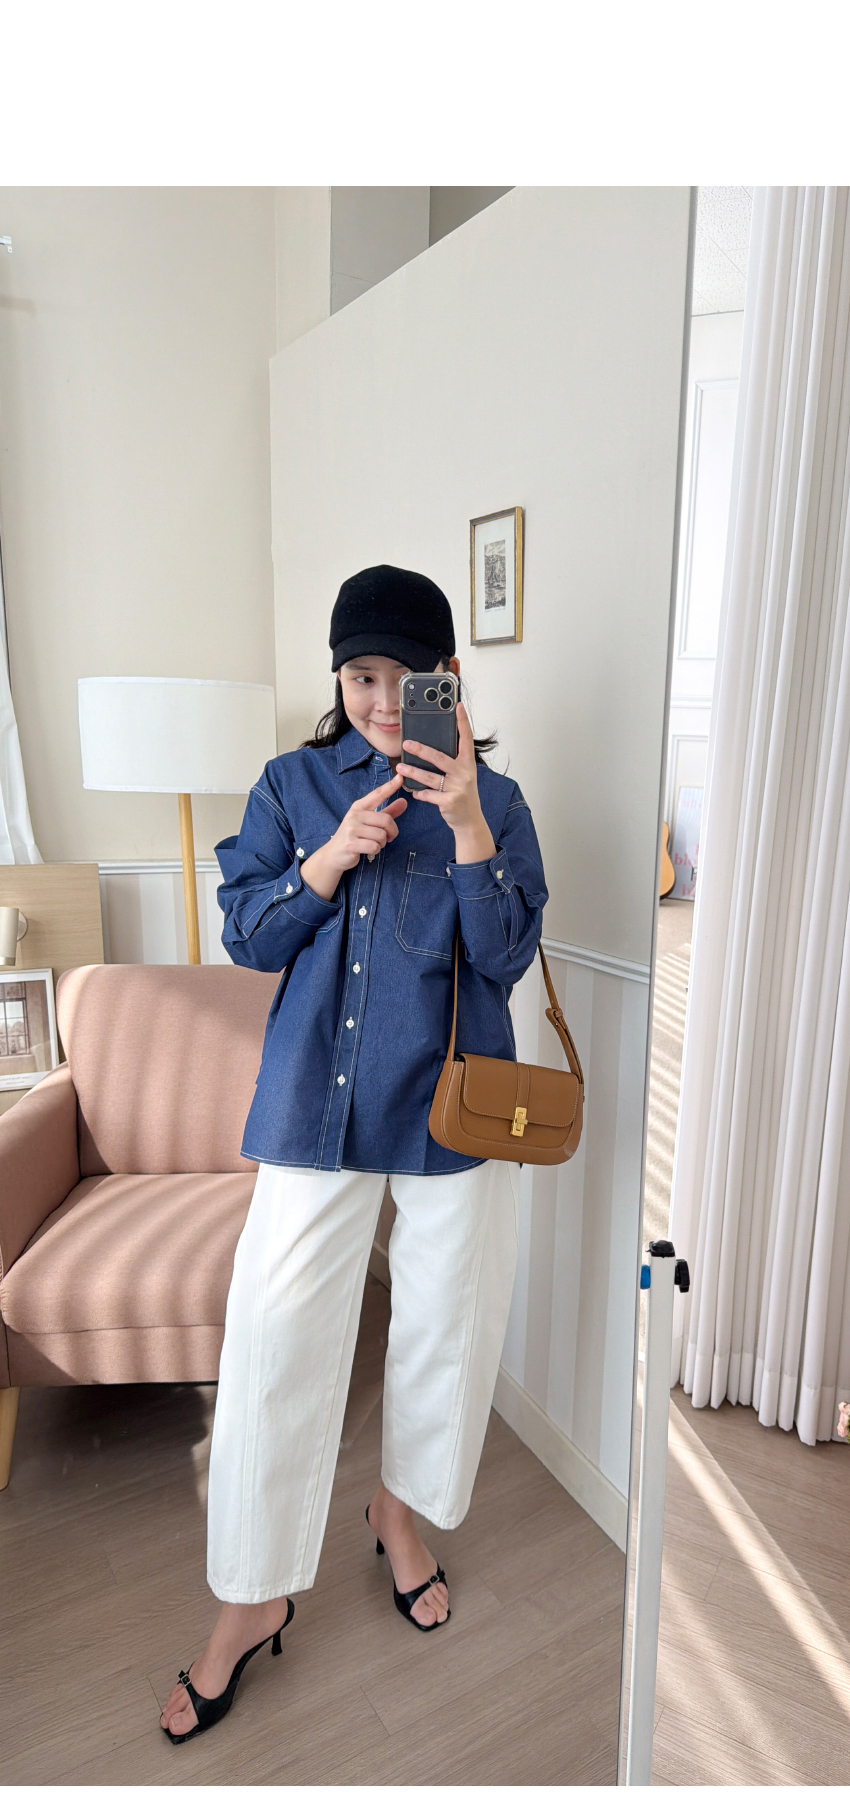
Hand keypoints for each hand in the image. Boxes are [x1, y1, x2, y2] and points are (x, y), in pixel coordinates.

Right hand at [300, 774, 406, 899]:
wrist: (333, 854)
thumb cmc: (354, 836)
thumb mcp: (369, 822)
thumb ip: (388, 812)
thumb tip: (405, 802)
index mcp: (360, 807)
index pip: (377, 794)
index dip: (390, 786)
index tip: (400, 777)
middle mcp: (355, 815)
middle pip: (386, 820)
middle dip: (391, 832)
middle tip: (387, 838)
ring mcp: (351, 828)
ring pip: (381, 835)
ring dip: (381, 843)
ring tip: (372, 843)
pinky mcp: (350, 843)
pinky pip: (374, 846)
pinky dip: (375, 850)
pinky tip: (367, 850)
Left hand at [397, 701, 496, 864]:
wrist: (470, 821)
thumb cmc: (462, 794)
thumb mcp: (462, 776)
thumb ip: (452, 762)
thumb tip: (430, 748)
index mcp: (468, 764)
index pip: (466, 738)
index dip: (463, 721)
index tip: (458, 706)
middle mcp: (465, 774)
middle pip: (439, 757)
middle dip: (421, 750)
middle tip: (406, 743)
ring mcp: (458, 788)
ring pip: (429, 777)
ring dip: (412, 772)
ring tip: (400, 767)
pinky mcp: (449, 802)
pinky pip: (428, 794)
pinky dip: (419, 793)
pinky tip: (414, 792)